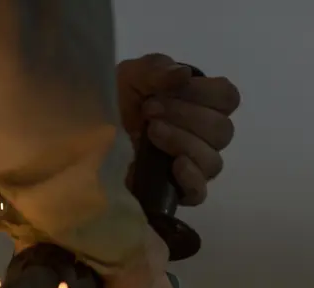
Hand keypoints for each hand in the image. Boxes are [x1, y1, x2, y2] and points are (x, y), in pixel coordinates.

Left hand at [117, 53, 240, 205]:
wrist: (86, 136)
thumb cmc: (114, 102)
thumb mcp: (130, 76)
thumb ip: (157, 68)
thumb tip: (183, 75)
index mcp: (200, 104)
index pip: (227, 99)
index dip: (204, 93)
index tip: (172, 87)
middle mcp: (202, 137)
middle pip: (222, 131)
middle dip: (186, 116)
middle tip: (149, 110)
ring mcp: (191, 167)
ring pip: (212, 161)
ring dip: (183, 142)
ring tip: (151, 133)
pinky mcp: (175, 192)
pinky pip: (198, 193)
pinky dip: (191, 179)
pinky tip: (175, 166)